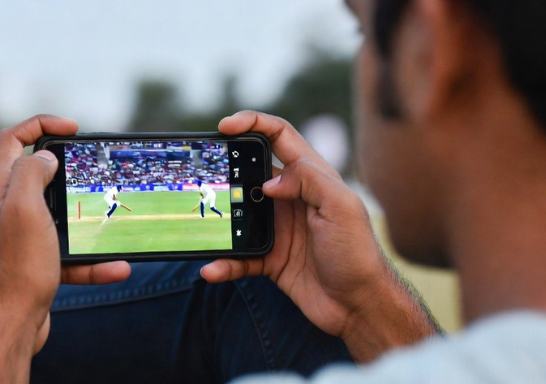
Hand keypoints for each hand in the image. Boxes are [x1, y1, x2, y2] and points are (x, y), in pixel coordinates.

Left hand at [0, 115, 130, 383]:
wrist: (9, 327)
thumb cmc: (15, 268)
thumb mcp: (24, 209)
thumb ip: (31, 173)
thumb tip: (45, 156)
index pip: (12, 139)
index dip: (41, 124)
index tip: (73, 128)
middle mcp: (4, 210)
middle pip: (36, 175)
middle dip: (68, 171)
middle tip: (93, 171)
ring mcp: (19, 238)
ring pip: (58, 217)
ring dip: (86, 221)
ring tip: (112, 221)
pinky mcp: (34, 264)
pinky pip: (68, 255)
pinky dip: (91, 261)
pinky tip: (116, 268)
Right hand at [201, 111, 436, 361]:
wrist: (359, 307)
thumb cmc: (358, 254)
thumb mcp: (342, 207)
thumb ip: (309, 180)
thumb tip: (268, 182)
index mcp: (311, 178)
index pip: (279, 137)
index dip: (253, 123)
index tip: (225, 126)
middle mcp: (291, 199)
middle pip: (250, 172)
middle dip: (225, 169)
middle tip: (204, 174)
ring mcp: (278, 229)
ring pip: (237, 215)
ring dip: (217, 221)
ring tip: (198, 223)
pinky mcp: (269, 258)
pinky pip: (238, 257)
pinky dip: (223, 262)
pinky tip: (212, 268)